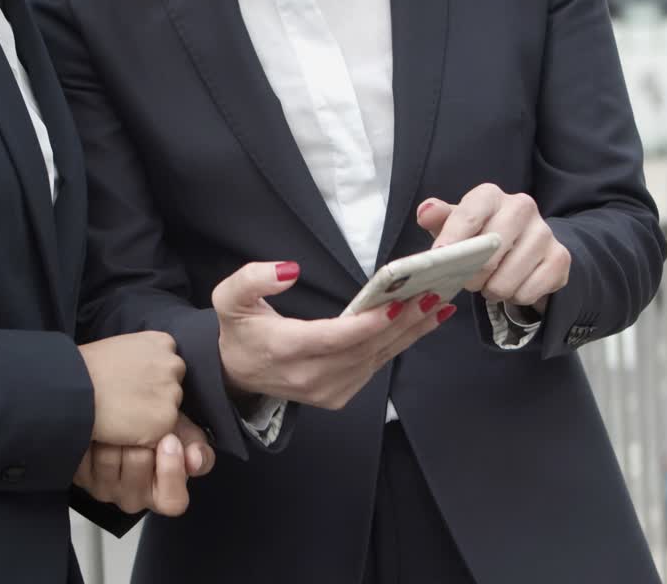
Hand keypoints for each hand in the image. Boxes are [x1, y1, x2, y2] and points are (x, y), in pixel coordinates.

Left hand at [74, 414, 215, 516]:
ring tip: (119, 426)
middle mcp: (135, 499)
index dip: (171, 470)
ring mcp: (106, 491)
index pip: (172, 501)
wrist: (120, 414)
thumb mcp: (183, 434)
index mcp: (164, 494)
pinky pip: (86, 457)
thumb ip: (197, 449)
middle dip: (142, 439)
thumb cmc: (154, 428)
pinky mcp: (82, 479)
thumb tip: (195, 459)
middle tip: (142, 427)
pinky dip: (94, 438)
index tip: (170, 441)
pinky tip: (101, 433)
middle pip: (139, 468)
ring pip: (110, 461)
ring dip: (115, 434)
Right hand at [79, 332, 184, 446]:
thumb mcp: (122, 347)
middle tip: (127, 401)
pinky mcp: (166, 420)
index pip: (168, 365)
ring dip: (151, 417)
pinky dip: (144, 436)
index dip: (150, 378)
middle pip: (173, 387)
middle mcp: (174, 365)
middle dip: (155, 397)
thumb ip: (143, 356)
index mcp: (163, 342)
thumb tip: (144, 374)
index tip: (132, 384)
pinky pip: (160, 433)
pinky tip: (123, 427)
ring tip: (122, 414)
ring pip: (168, 411)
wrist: (74, 389)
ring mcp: (172, 393)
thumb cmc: (87, 368)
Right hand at [213, 262, 449, 410]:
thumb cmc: (240, 331)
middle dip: (401, 322)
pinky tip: (420, 324)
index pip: (333, 339)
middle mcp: (309, 377)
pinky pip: (374, 368)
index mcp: (284, 350)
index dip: (366, 324)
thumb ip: (252, 279)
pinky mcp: (338, 396)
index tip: (396, 304)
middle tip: (431, 295)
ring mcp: (326, 391)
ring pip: (376, 360)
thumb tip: (289, 270)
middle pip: (364, 349)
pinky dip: (398, 345)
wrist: (237, 376)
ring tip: (437, 306)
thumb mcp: (229, 299)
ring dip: (409, 333)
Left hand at [417, 184, 570, 313]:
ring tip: (490, 283)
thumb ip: (438, 218)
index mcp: (490, 195)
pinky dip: (514, 297)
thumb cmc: (479, 234)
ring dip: (492, 290)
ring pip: (506, 280)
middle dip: (471, 276)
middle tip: (468, 280)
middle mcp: (521, 206)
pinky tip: (513, 286)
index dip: (452, 240)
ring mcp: (544, 232)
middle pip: (488, 253)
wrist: (524, 245)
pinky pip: (527, 293)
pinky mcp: (560, 258)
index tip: (438, 260)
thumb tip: (426, 211)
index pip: (468, 215)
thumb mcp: (454, 225)